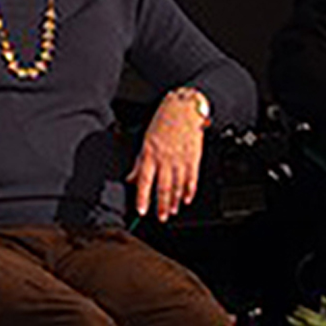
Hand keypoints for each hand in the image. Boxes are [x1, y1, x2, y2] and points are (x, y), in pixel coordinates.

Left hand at [127, 88, 207, 221]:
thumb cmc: (164, 120)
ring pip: (178, 186)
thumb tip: (131, 178)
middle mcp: (165, 158)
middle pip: (163, 188)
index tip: (142, 210)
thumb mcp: (146, 138)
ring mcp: (181, 159)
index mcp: (150, 152)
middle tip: (161, 217)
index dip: (143, 197)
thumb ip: (139, 161)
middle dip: (162, 206)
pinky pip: (192, 179)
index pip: (144, 180)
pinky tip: (187, 198)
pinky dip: (190, 191)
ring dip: (176, 201)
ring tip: (173, 210)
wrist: (186, 107)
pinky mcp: (194, 158)